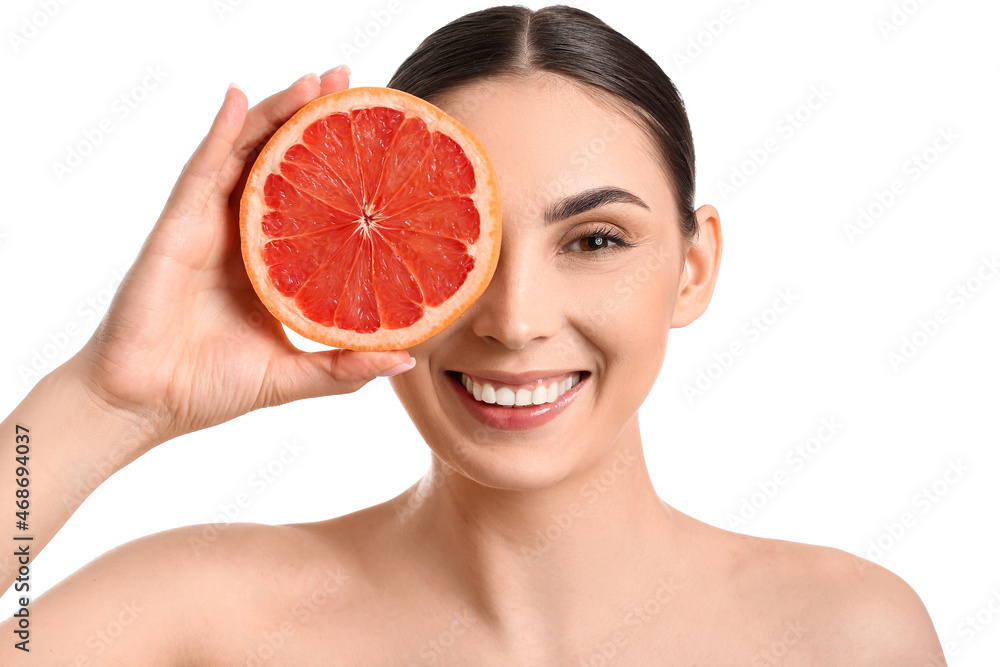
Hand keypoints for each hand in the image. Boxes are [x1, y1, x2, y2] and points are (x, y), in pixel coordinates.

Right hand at [73, 67, 414, 449]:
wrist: (147, 406)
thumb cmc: (211, 387)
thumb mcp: (294, 376)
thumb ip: (346, 367)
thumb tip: (406, 358)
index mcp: (269, 260)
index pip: (307, 196)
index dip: (336, 161)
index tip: (372, 129)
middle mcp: (240, 234)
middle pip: (278, 161)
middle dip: (310, 117)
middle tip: (347, 81)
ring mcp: (206, 225)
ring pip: (243, 153)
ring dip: (274, 111)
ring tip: (313, 79)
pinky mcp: (177, 228)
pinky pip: (201, 171)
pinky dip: (220, 132)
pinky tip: (238, 98)